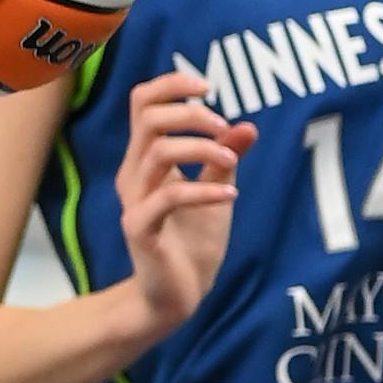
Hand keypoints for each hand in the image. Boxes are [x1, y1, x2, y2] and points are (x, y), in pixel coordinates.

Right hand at [116, 68, 253, 333]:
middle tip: (224, 127)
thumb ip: (225, 159)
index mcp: (146, 160)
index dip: (172, 85)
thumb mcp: (217, 193)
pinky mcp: (140, 230)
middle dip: (192, 114)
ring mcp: (135, 202)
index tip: (208, 87)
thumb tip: (247, 125)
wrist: (175, 298)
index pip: (143, 103)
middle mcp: (134, 175)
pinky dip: (204, 191)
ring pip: (157, 152)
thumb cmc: (190, 246)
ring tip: (230, 161)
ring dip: (201, 148)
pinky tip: (230, 197)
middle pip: (149, 118)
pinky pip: (168, 198)